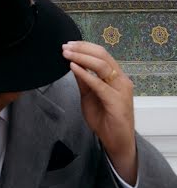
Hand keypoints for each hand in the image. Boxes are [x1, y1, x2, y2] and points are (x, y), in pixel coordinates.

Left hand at [62, 41, 136, 184]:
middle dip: (82, 49)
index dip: (84, 46)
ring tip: (67, 54)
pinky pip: (99, 84)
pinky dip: (85, 74)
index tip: (68, 44)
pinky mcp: (117, 101)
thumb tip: (73, 63)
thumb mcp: (89, 96)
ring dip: (82, 57)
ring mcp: (121, 89)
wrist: (117, 143)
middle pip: (102, 55)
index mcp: (116, 76)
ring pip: (102, 65)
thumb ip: (83, 80)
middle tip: (65, 47)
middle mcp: (121, 79)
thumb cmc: (105, 120)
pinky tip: (74, 68)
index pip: (101, 54)